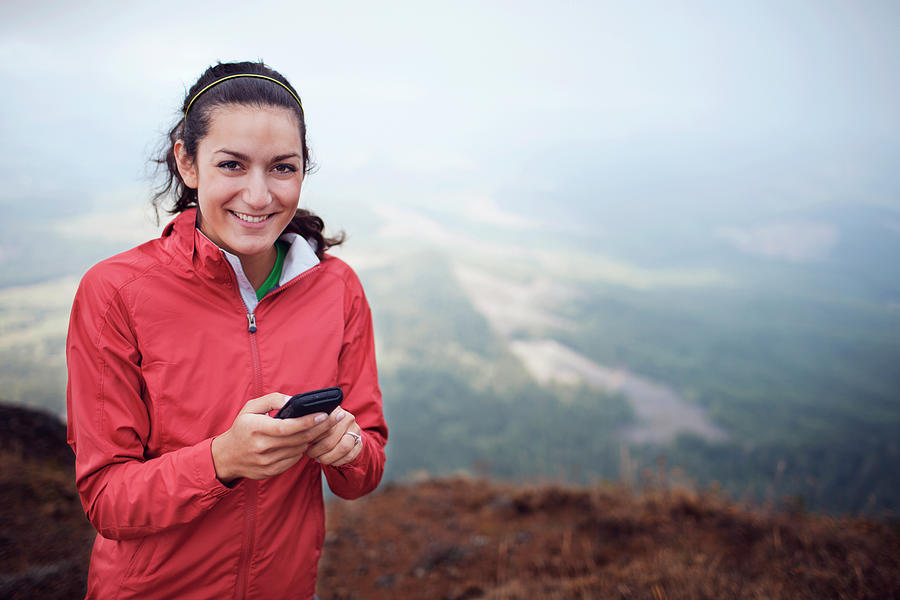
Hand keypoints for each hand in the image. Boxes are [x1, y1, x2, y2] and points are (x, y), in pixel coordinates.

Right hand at [211, 393, 340, 483]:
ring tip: (325, 427)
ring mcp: (266, 462)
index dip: (308, 421)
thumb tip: (293, 400)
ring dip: (313, 439)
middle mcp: (260, 446)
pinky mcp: (270, 472)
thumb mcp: (250, 408)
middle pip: (298, 439)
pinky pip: (294, 460)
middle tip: (335, 418)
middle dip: (320, 428)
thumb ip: (272, 399)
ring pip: (299, 450)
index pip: (287, 426)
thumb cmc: (242, 428)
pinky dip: (302, 449)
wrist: (226, 457)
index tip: (324, 414)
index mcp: (255, 428)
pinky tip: (307, 441)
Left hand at [306, 407, 363, 466]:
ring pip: (343, 448)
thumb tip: (298, 429)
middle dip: (318, 450)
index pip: (323, 425)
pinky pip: (350, 455)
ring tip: (318, 458)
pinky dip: (338, 461)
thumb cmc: (322, 426)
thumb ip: (309, 423)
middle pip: (332, 438)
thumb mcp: (316, 420)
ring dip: (328, 457)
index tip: (304, 442)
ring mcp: (356, 431)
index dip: (312, 437)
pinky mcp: (360, 443)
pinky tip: (330, 462)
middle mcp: (348, 418)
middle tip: (310, 453)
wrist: (342, 431)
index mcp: (335, 410)